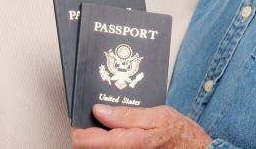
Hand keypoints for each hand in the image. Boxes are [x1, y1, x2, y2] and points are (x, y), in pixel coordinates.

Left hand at [72, 105, 211, 148]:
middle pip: (88, 147)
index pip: (85, 141)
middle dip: (85, 132)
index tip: (74, 118)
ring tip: (104, 123)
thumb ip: (126, 115)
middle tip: (88, 117)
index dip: (74, 129)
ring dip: (96, 138)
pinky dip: (108, 142)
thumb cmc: (181, 136)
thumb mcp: (157, 116)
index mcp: (126, 144)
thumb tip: (99, 110)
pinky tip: (114, 132)